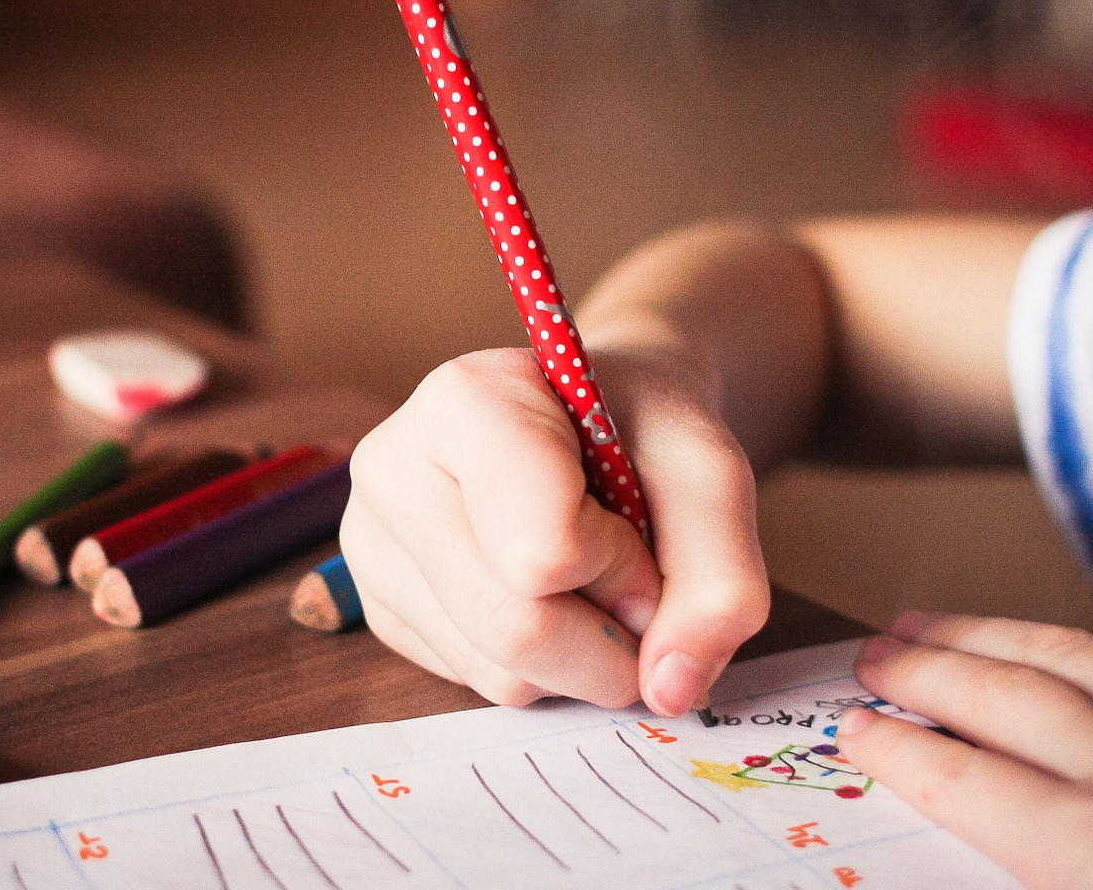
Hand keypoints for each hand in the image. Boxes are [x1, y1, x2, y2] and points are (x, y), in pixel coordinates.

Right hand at [339, 346, 769, 714]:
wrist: (596, 421)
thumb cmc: (643, 430)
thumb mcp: (711, 475)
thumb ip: (720, 579)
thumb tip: (669, 690)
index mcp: (462, 401)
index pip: (543, 551)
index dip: (622, 565)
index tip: (638, 524)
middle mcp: (391, 470)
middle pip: (514, 628)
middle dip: (609, 637)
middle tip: (636, 584)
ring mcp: (372, 545)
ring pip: (498, 672)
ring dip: (580, 657)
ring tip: (586, 579)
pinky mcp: (380, 609)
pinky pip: (476, 684)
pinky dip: (540, 666)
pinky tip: (543, 596)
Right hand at [840, 611, 1092, 889]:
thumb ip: (1062, 882)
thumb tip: (1019, 863)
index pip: (964, 782)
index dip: (900, 750)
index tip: (853, 726)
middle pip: (999, 699)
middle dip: (922, 670)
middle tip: (870, 651)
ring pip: (1071, 656)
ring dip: (990, 635)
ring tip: (934, 618)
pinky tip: (1090, 642)